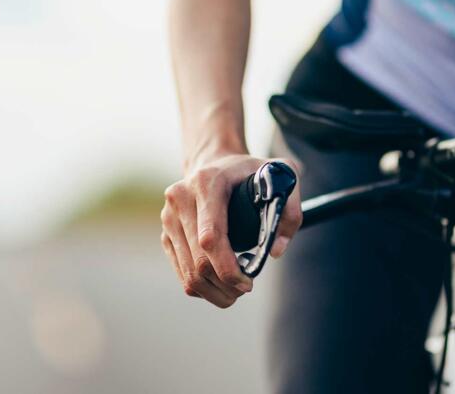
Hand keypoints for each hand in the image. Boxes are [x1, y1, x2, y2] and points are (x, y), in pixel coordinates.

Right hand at [160, 153, 301, 307]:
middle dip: (224, 285)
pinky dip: (200, 286)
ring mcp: (168, 217)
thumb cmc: (249, 172)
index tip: (248, 282)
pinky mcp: (166, 232)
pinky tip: (218, 286)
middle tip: (245, 289)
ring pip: (187, 272)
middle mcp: (180, 198)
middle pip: (199, 260)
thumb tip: (276, 250)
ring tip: (233, 293)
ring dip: (212, 291)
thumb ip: (289, 210)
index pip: (210, 237)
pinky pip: (180, 271)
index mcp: (206, 183)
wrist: (213, 162)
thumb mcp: (279, 176)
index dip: (228, 268)